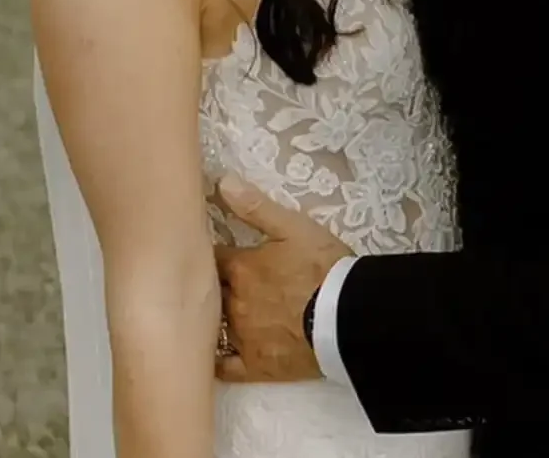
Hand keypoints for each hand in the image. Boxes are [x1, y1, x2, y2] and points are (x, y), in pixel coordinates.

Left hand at [214, 173, 351, 382]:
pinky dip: (214, 360)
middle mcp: (234, 302)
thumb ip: (255, 206)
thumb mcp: (293, 227)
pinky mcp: (256, 365)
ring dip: (212, 317)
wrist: (347, 315)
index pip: (212, 258)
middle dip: (208, 285)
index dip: (209, 253)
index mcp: (241, 268)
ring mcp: (243, 337)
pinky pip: (225, 366)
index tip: (202, 250)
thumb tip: (222, 182)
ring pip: (215, 325)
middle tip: (202, 280)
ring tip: (206, 312)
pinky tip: (209, 354)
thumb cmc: (322, 266)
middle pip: (210, 292)